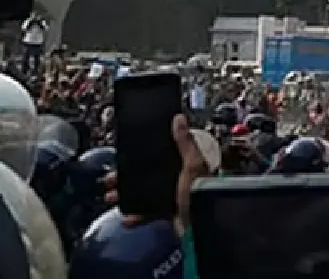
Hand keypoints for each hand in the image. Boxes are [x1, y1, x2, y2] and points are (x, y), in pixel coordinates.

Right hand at [100, 114, 209, 233]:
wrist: (202, 225)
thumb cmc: (201, 192)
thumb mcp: (193, 164)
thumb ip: (185, 143)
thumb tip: (179, 119)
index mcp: (185, 163)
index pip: (161, 153)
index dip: (142, 154)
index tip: (125, 155)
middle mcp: (178, 177)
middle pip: (147, 173)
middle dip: (127, 177)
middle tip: (111, 179)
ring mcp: (172, 194)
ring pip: (143, 192)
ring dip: (126, 195)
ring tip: (112, 197)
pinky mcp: (167, 211)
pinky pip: (147, 212)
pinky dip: (135, 215)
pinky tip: (127, 218)